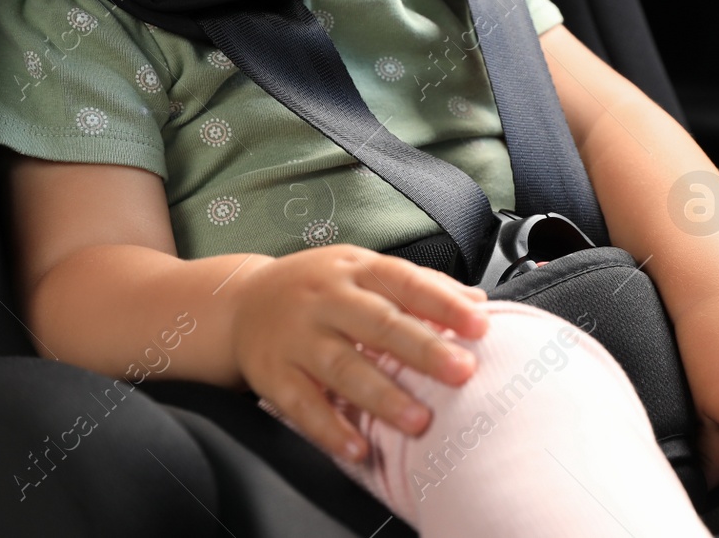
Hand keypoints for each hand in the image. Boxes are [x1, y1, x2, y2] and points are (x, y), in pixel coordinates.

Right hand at [227, 245, 489, 461]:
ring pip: (342, 367)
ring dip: (382, 396)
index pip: (405, 282)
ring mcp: (297, 338)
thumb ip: (419, 285)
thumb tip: (477, 301)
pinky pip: (302, 405)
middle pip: (377, 324)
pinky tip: (358, 448)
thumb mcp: (362, 270)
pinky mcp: (273, 375)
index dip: (444, 303)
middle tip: (461, 372)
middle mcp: (326, 300)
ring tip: (418, 420)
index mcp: (355, 270)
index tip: (480, 325)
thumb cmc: (317, 288)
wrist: (239, 302)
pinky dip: (330, 429)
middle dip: (422, 349)